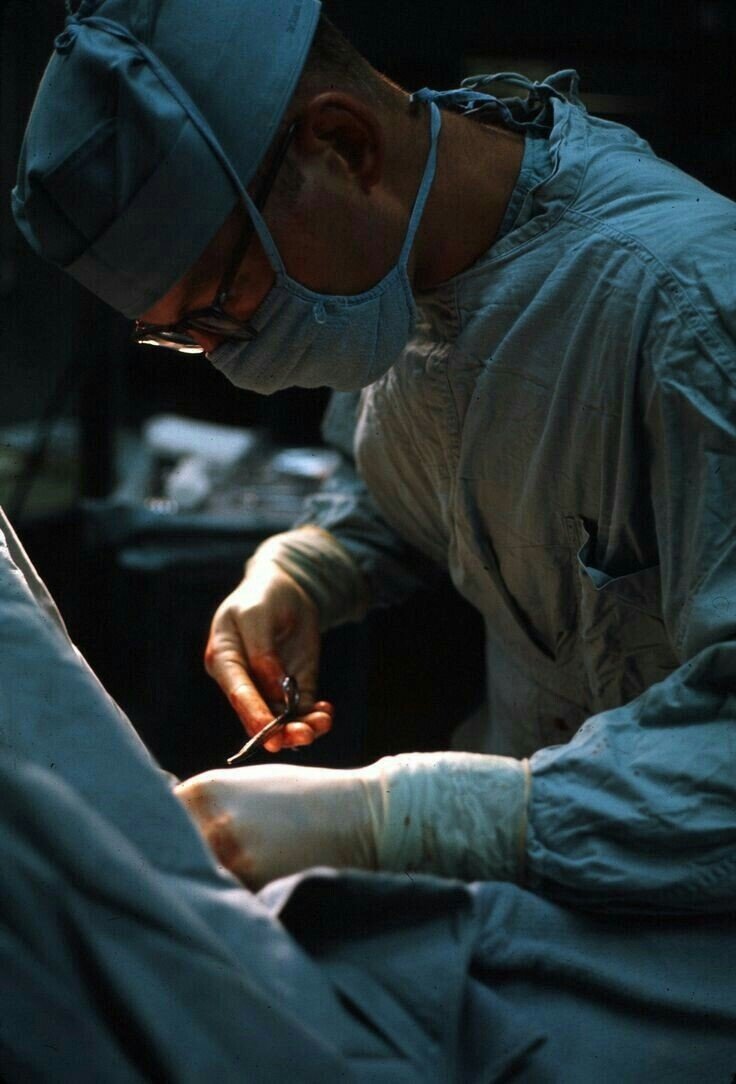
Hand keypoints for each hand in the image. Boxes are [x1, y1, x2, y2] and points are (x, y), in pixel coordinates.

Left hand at [175, 763, 377, 889]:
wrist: (358, 818)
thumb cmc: (302, 796)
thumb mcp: (247, 783)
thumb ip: (205, 802)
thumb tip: (164, 823)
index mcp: (206, 791)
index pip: (155, 814)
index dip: (154, 825)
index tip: (157, 836)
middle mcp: (212, 824)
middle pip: (167, 848)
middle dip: (172, 856)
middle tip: (179, 863)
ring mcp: (231, 861)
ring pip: (193, 877)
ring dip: (197, 880)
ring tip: (218, 877)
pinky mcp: (253, 890)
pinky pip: (222, 899)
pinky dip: (224, 898)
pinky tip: (241, 889)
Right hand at [205, 561, 332, 751]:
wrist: (285, 589)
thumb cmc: (262, 597)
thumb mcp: (257, 615)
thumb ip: (262, 652)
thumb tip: (273, 688)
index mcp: (224, 660)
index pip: (238, 693)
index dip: (254, 714)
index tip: (271, 735)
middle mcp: (243, 681)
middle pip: (258, 714)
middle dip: (282, 730)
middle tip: (304, 735)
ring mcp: (268, 687)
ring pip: (282, 719)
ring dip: (302, 726)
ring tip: (323, 721)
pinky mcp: (292, 687)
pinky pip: (302, 709)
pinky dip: (315, 715)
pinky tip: (326, 713)